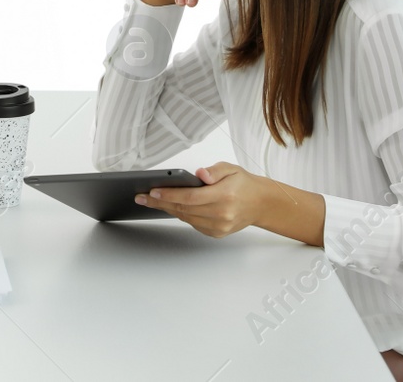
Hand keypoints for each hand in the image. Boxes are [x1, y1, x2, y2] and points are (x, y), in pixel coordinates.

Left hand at [132, 162, 268, 236]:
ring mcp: (219, 226)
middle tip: (141, 197)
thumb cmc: (243, 184)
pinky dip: (181, 214)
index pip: (190, 197)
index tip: (152, 191)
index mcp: (224, 195)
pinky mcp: (217, 233)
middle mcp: (222, 214)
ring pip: (186, 217)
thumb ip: (214, 171)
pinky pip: (193, 223)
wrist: (260, 203)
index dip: (169, 194)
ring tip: (151, 200)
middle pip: (184, 209)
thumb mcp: (230, 168)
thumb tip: (200, 174)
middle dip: (160, 202)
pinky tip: (171, 206)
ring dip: (168, 209)